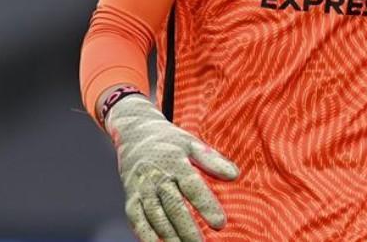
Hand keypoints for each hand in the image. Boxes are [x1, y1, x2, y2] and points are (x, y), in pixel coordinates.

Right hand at [106, 95, 239, 241]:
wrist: (134, 134)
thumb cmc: (169, 142)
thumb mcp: (191, 143)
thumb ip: (212, 160)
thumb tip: (235, 174)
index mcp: (175, 161)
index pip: (192, 185)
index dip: (206, 205)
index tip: (220, 223)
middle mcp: (157, 176)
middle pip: (173, 205)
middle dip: (188, 228)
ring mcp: (142, 189)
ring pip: (156, 216)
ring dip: (170, 236)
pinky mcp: (131, 199)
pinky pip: (137, 220)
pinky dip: (146, 236)